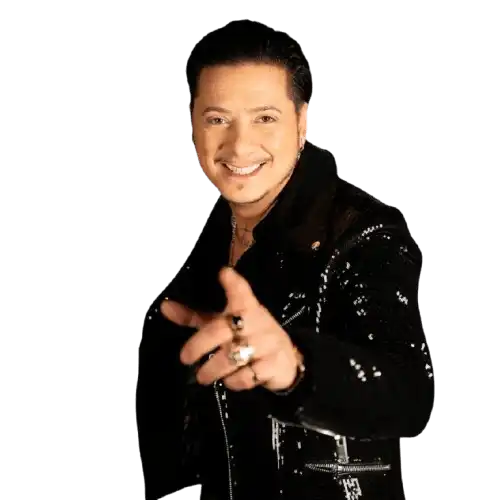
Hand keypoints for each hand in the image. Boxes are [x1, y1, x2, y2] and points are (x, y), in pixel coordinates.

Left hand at [160, 267, 298, 391]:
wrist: (286, 360)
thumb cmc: (248, 335)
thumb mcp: (223, 323)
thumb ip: (194, 317)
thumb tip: (164, 308)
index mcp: (245, 307)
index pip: (240, 291)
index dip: (233, 283)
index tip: (224, 273)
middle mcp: (257, 322)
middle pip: (221, 329)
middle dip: (199, 345)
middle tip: (185, 359)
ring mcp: (267, 343)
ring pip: (232, 357)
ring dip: (212, 369)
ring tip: (203, 376)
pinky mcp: (273, 365)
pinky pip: (247, 376)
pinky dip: (233, 381)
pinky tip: (229, 380)